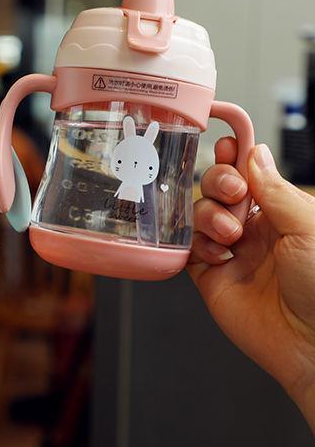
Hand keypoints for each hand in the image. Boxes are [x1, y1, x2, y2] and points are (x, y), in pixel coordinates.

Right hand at [190, 139, 314, 430]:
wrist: (314, 346)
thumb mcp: (307, 226)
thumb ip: (274, 188)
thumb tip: (255, 152)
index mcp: (280, 213)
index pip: (249, 174)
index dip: (234, 157)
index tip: (226, 144)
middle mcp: (253, 229)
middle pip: (217, 189)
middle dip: (218, 182)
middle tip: (231, 192)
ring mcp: (231, 253)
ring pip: (199, 215)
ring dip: (209, 216)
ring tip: (231, 235)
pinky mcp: (211, 277)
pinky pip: (188, 250)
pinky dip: (196, 246)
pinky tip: (217, 255)